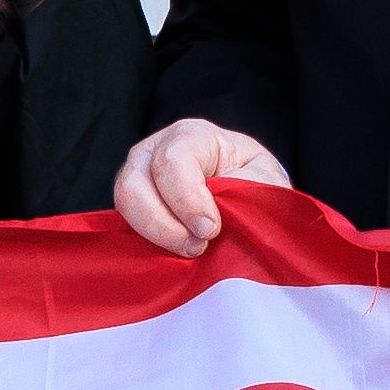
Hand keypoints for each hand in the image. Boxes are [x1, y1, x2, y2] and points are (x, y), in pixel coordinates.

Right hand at [116, 115, 283, 255]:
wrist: (247, 193)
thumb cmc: (254, 182)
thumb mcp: (265, 178)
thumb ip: (247, 188)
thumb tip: (218, 210)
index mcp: (191, 136)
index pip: (173, 161)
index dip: (188, 200)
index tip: (211, 229)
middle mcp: (154, 150)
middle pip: (133, 184)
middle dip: (164, 225)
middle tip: (198, 246)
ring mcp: (136, 177)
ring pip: (125, 206)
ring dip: (155, 235)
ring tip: (189, 250)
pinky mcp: (132, 207)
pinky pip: (124, 226)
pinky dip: (147, 243)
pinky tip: (173, 254)